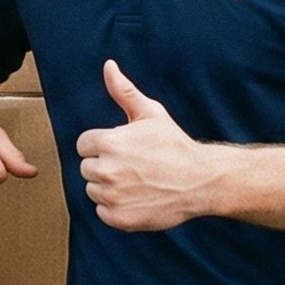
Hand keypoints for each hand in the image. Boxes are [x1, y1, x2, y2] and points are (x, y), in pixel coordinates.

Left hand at [75, 60, 230, 232]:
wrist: (201, 180)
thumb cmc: (174, 145)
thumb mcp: (150, 113)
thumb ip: (123, 91)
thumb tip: (108, 66)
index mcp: (109, 142)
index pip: (84, 145)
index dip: (101, 146)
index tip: (121, 149)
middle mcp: (107, 170)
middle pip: (86, 168)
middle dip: (103, 166)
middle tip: (131, 167)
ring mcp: (113, 196)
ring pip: (93, 191)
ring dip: (108, 188)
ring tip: (135, 182)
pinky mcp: (120, 219)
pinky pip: (102, 212)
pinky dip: (115, 208)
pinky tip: (135, 199)